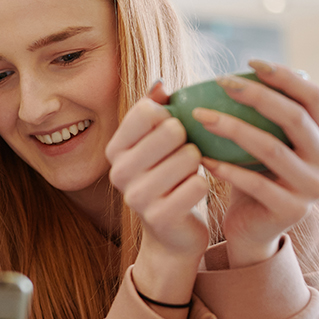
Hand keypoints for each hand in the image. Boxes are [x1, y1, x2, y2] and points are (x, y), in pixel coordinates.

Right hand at [105, 81, 209, 307]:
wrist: (172, 234)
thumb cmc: (168, 178)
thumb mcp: (157, 144)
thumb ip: (157, 110)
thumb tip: (160, 84)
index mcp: (115, 149)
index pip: (146, 110)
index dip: (170, 115)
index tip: (173, 130)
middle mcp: (119, 171)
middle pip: (171, 130)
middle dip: (189, 139)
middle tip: (186, 155)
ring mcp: (136, 196)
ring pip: (189, 156)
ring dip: (199, 162)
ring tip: (189, 173)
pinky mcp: (159, 217)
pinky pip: (198, 183)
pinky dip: (203, 184)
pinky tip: (193, 192)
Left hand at [191, 61, 318, 267]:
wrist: (253, 228)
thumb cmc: (259, 174)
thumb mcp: (272, 140)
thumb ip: (282, 110)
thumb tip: (307, 74)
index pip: (313, 98)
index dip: (285, 76)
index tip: (250, 62)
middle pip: (294, 118)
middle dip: (257, 95)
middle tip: (222, 83)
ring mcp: (312, 188)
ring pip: (271, 149)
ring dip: (232, 128)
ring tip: (200, 115)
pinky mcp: (290, 211)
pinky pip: (254, 183)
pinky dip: (226, 168)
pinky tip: (201, 156)